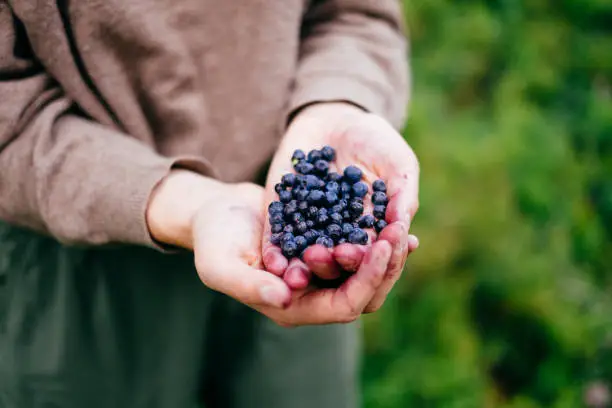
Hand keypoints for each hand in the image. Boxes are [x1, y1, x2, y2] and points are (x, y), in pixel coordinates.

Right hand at [146, 169, 398, 325]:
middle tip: (400, 231)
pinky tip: (392, 216)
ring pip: (367, 273)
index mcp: (292, 307)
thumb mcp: (220, 263)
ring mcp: (320, 276)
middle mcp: (312, 297)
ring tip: (402, 223)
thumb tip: (285, 298)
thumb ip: (247, 284)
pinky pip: (359, 249)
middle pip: (365, 293)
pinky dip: (376, 236)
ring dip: (386, 251)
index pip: (344, 306)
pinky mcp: (324, 252)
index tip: (381, 246)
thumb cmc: (213, 238)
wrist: (217, 213)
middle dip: (385, 265)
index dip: (367, 280)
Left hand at [263, 102, 419, 311]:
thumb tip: (401, 225)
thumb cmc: (375, 141)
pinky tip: (272, 261)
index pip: (370, 253)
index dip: (367, 256)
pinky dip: (274, 252)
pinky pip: (277, 238)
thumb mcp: (397, 163)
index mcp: (371, 232)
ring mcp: (309, 228)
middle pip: (336, 261)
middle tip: (329, 257)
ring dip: (301, 268)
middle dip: (332, 263)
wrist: (335, 119)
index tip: (363, 252)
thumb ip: (402, 193)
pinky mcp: (282, 217)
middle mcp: (340, 237)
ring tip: (296, 275)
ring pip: (305, 257)